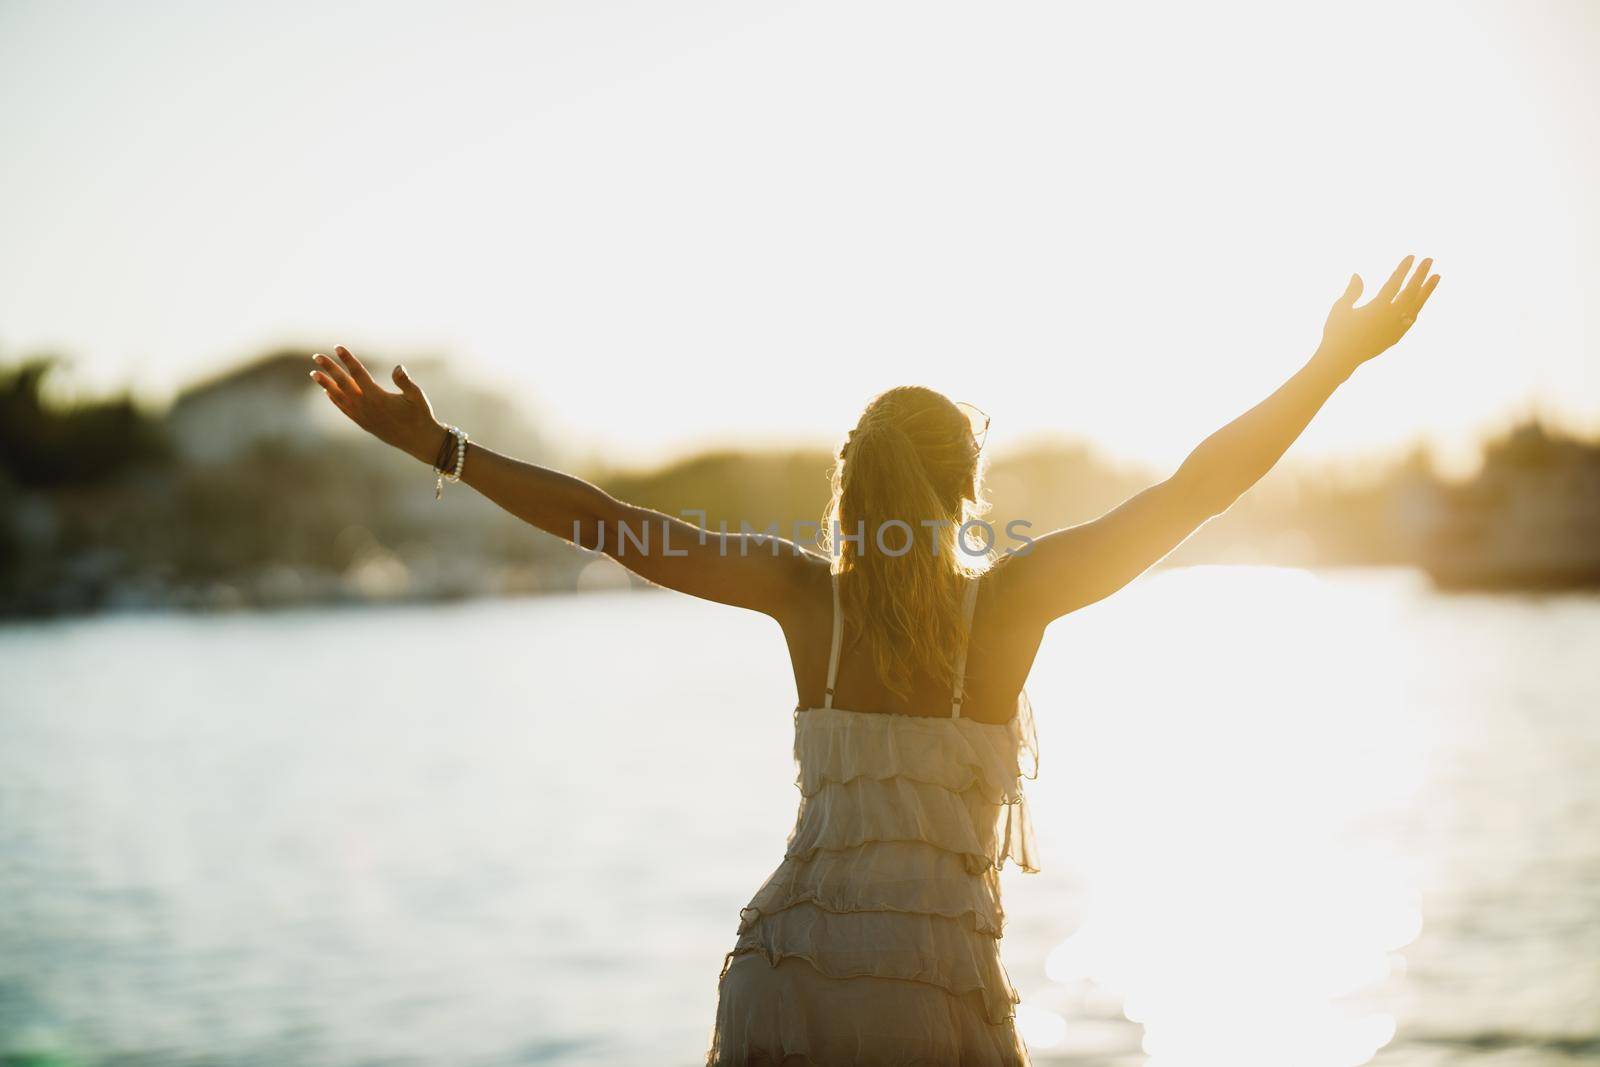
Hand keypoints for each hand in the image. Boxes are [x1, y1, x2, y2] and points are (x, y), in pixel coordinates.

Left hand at [309, 346, 444, 463]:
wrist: (418, 441)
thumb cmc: (420, 415)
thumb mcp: (417, 396)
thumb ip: (405, 382)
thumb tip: (398, 367)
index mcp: (378, 397)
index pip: (358, 374)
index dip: (348, 360)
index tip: (337, 347)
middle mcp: (366, 407)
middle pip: (343, 384)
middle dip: (330, 369)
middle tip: (316, 356)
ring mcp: (362, 416)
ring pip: (339, 397)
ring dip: (326, 384)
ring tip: (314, 373)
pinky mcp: (363, 423)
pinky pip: (344, 409)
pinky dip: (335, 399)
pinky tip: (328, 392)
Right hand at [1319, 255, 1439, 371]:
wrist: (1340, 360)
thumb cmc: (1336, 332)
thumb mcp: (1340, 309)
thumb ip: (1352, 291)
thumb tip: (1358, 274)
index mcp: (1376, 309)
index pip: (1394, 284)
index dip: (1403, 269)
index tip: (1411, 256)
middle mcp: (1389, 318)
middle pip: (1410, 292)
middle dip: (1420, 274)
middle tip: (1429, 259)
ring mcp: (1395, 328)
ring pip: (1416, 305)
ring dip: (1427, 290)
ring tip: (1436, 276)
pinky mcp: (1396, 337)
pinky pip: (1411, 319)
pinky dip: (1417, 307)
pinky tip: (1420, 299)